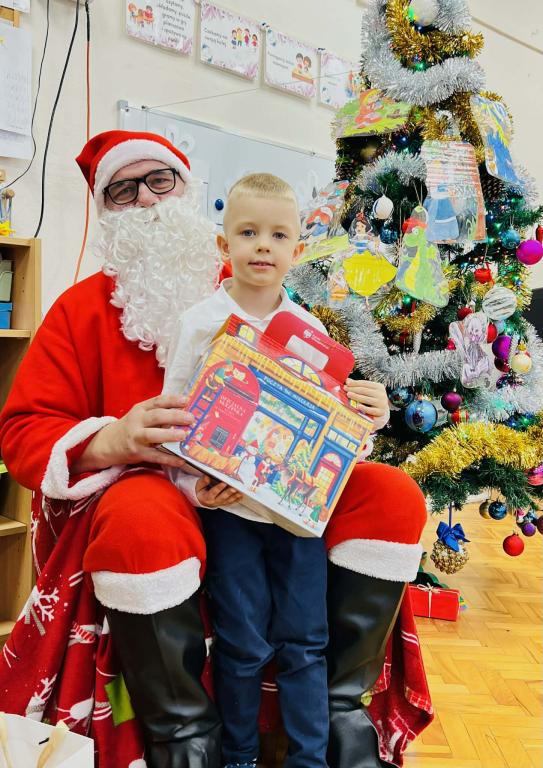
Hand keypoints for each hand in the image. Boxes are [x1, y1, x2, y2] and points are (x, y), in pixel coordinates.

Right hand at [72, 394, 195, 472]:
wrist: (107, 444)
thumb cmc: (130, 427)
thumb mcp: (140, 415)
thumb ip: (157, 412)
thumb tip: (184, 412)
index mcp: (140, 409)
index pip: (157, 401)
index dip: (172, 400)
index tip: (187, 401)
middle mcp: (137, 421)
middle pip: (157, 416)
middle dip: (175, 416)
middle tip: (190, 419)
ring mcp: (136, 438)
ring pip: (153, 435)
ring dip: (169, 435)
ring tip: (184, 436)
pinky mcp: (137, 453)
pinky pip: (155, 456)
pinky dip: (168, 459)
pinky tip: (181, 460)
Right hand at [195, 476, 243, 507]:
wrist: (201, 500)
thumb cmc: (201, 491)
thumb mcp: (198, 486)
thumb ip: (203, 481)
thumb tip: (207, 477)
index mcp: (206, 497)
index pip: (213, 492)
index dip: (218, 488)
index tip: (224, 483)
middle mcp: (214, 501)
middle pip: (222, 497)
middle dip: (229, 492)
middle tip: (234, 488)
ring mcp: (220, 503)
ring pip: (228, 500)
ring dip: (234, 496)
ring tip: (239, 491)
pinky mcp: (224, 503)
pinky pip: (231, 502)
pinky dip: (236, 499)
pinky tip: (240, 495)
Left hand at [344, 378, 388, 421]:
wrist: (382, 414)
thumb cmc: (373, 401)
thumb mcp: (368, 392)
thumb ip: (359, 386)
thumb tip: (348, 380)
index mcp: (379, 387)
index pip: (365, 383)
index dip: (355, 383)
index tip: (347, 383)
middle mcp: (381, 394)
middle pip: (364, 390)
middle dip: (354, 389)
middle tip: (345, 389)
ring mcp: (381, 403)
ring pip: (366, 399)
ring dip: (356, 396)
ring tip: (348, 394)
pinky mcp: (381, 412)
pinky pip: (371, 410)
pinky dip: (364, 408)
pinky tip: (358, 406)